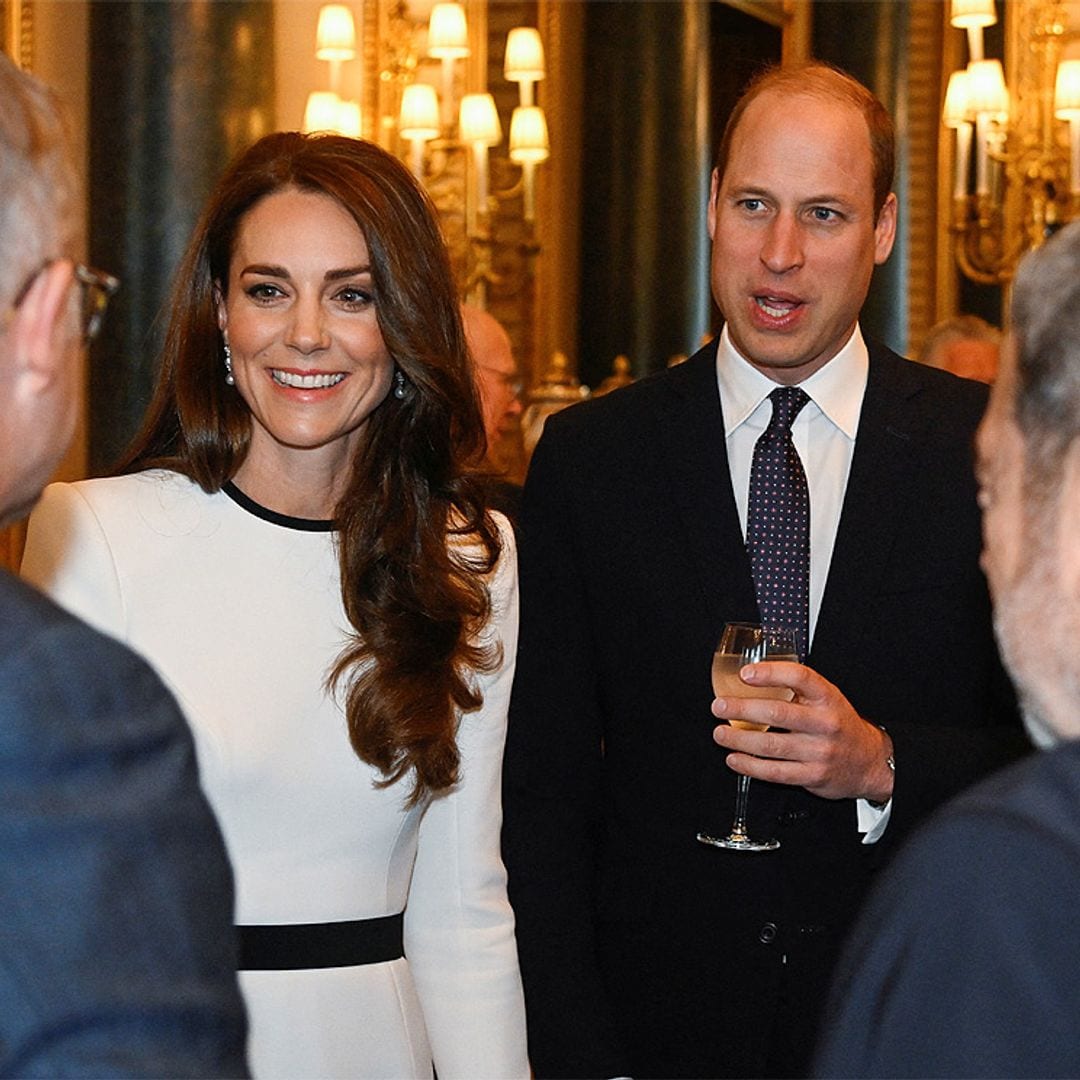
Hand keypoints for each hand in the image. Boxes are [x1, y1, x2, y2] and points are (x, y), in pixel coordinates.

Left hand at [710, 661, 894, 801]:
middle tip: (719, 707)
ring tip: (720, 734)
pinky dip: (750, 766)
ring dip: (739, 740)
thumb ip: (797, 689)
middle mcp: (825, 723)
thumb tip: (752, 677)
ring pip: (771, 746)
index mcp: (827, 697)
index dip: (770, 673)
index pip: (800, 677)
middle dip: (742, 710)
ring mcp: (819, 751)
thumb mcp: (827, 699)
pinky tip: (734, 759)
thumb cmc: (838, 724)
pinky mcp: (813, 776)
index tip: (745, 674)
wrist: (870, 762)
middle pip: (778, 713)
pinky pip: (775, 772)